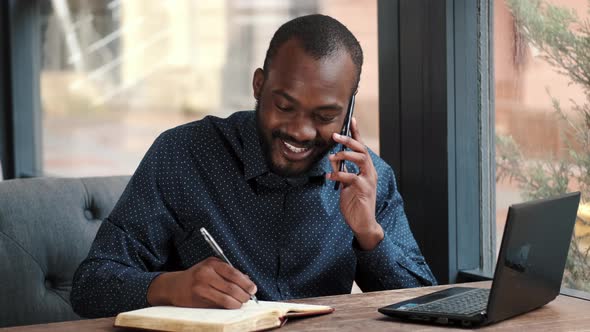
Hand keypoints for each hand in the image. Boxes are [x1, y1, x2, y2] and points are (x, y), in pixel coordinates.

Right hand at [147, 257, 256, 308]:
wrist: (176, 286)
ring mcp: (201, 289)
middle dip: (244, 295)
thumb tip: (248, 281)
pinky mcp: (198, 301)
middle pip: (232, 288)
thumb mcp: (212, 267)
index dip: (246, 283)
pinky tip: (231, 305)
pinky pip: (218, 306)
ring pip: (226, 300)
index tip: (253, 288)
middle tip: (249, 297)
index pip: (233, 273)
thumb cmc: (198, 275)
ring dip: (238, 303)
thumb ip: (229, 272)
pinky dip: (228, 306)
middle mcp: (205, 275)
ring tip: (241, 302)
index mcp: (211, 264)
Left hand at [327, 117, 383, 250]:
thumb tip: (332, 159)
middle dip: (349, 140)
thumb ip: (341, 171)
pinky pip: (351, 177)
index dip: (356, 133)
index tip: (351, 119)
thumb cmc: (355, 203)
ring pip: (361, 159)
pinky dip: (339, 175)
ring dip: (346, 155)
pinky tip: (329, 176)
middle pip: (362, 150)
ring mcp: (369, 180)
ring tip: (333, 156)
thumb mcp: (344, 184)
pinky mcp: (364, 190)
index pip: (361, 148)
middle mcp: (370, 172)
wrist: (362, 223)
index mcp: (366, 169)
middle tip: (335, 135)